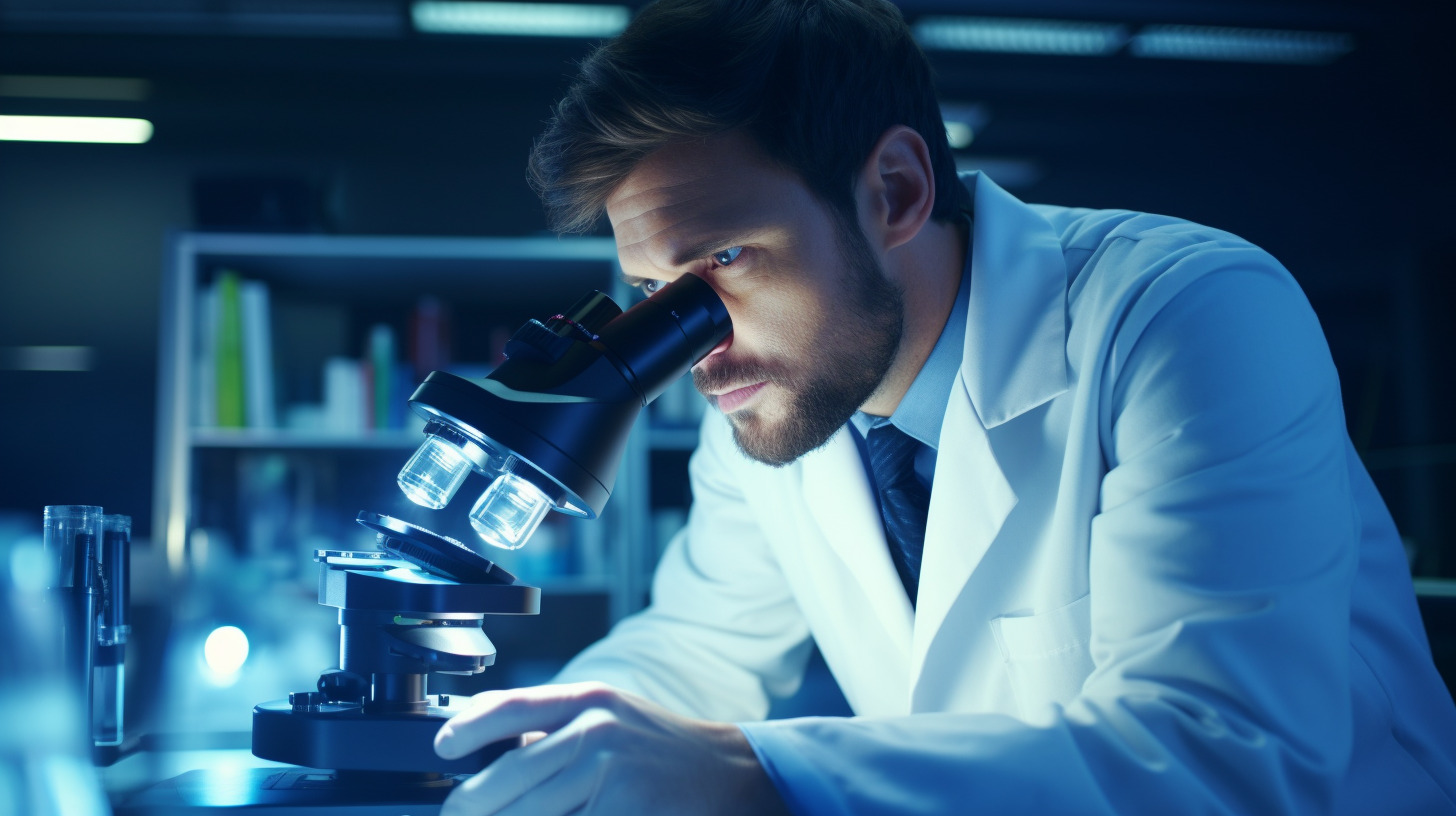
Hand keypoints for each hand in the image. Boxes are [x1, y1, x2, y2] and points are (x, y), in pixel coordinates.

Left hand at [434, 681, 789, 815]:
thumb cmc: (658, 748)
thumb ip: (553, 725)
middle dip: (472, 804)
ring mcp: (611, 775)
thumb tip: (484, 747)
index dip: (468, 729)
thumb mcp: (609, 715)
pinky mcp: (624, 812)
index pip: (512, 707)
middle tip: (455, 813)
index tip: (443, 749)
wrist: (728, 775)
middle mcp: (597, 731)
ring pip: (530, 813)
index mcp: (589, 700)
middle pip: (508, 776)